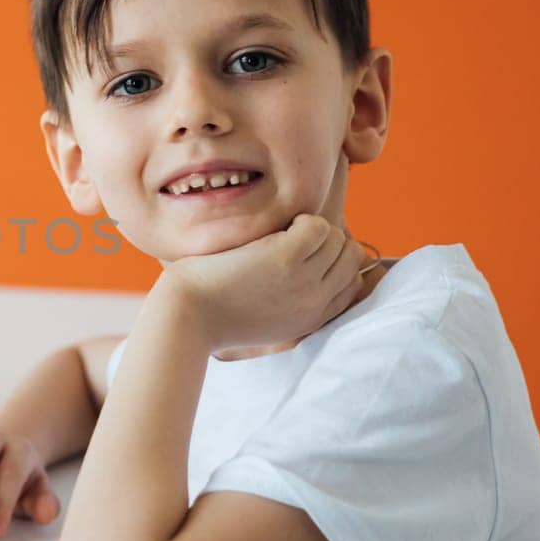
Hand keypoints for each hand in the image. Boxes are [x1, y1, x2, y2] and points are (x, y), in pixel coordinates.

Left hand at [156, 214, 368, 354]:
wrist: (187, 317)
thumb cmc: (214, 314)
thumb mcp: (265, 321)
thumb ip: (292, 304)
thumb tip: (305, 272)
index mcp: (311, 320)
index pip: (352, 284)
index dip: (337, 262)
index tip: (311, 251)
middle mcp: (315, 302)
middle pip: (351, 259)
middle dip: (328, 241)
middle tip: (295, 237)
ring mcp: (304, 281)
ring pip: (338, 240)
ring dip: (312, 228)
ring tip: (282, 233)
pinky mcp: (286, 258)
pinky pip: (318, 226)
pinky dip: (301, 219)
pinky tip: (275, 228)